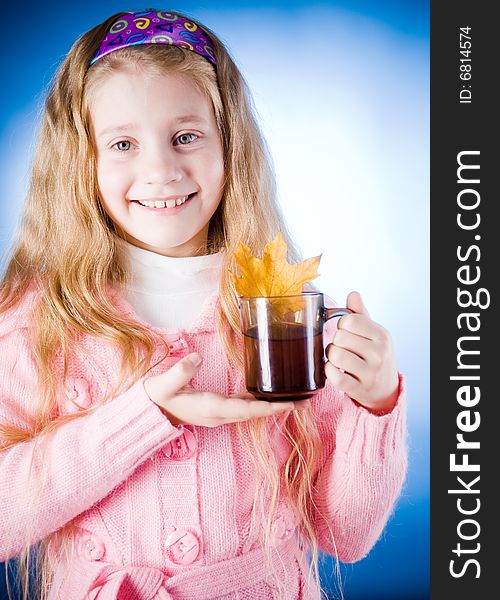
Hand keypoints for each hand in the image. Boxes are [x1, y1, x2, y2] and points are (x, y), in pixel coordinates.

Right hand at [144, 353, 308, 426]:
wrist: (149, 411)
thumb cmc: (157, 397)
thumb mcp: (164, 384)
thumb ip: (180, 372)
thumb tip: (196, 358)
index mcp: (211, 408)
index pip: (246, 409)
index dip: (269, 407)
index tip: (291, 404)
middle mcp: (219, 414)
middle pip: (256, 413)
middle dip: (280, 408)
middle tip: (305, 400)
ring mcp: (219, 414)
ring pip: (252, 412)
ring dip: (273, 406)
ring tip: (295, 398)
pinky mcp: (217, 409)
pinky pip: (244, 408)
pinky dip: (260, 403)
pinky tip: (268, 394)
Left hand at [325, 291, 398, 414]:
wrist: (385, 388)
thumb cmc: (375, 355)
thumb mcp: (373, 333)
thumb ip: (360, 314)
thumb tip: (353, 294)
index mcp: (382, 335)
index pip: (349, 320)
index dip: (342, 325)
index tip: (347, 332)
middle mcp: (379, 353)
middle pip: (339, 337)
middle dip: (335, 341)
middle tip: (342, 347)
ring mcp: (370, 373)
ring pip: (335, 355)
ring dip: (330, 356)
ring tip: (338, 358)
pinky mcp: (358, 388)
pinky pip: (333, 375)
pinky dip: (328, 371)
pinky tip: (334, 370)